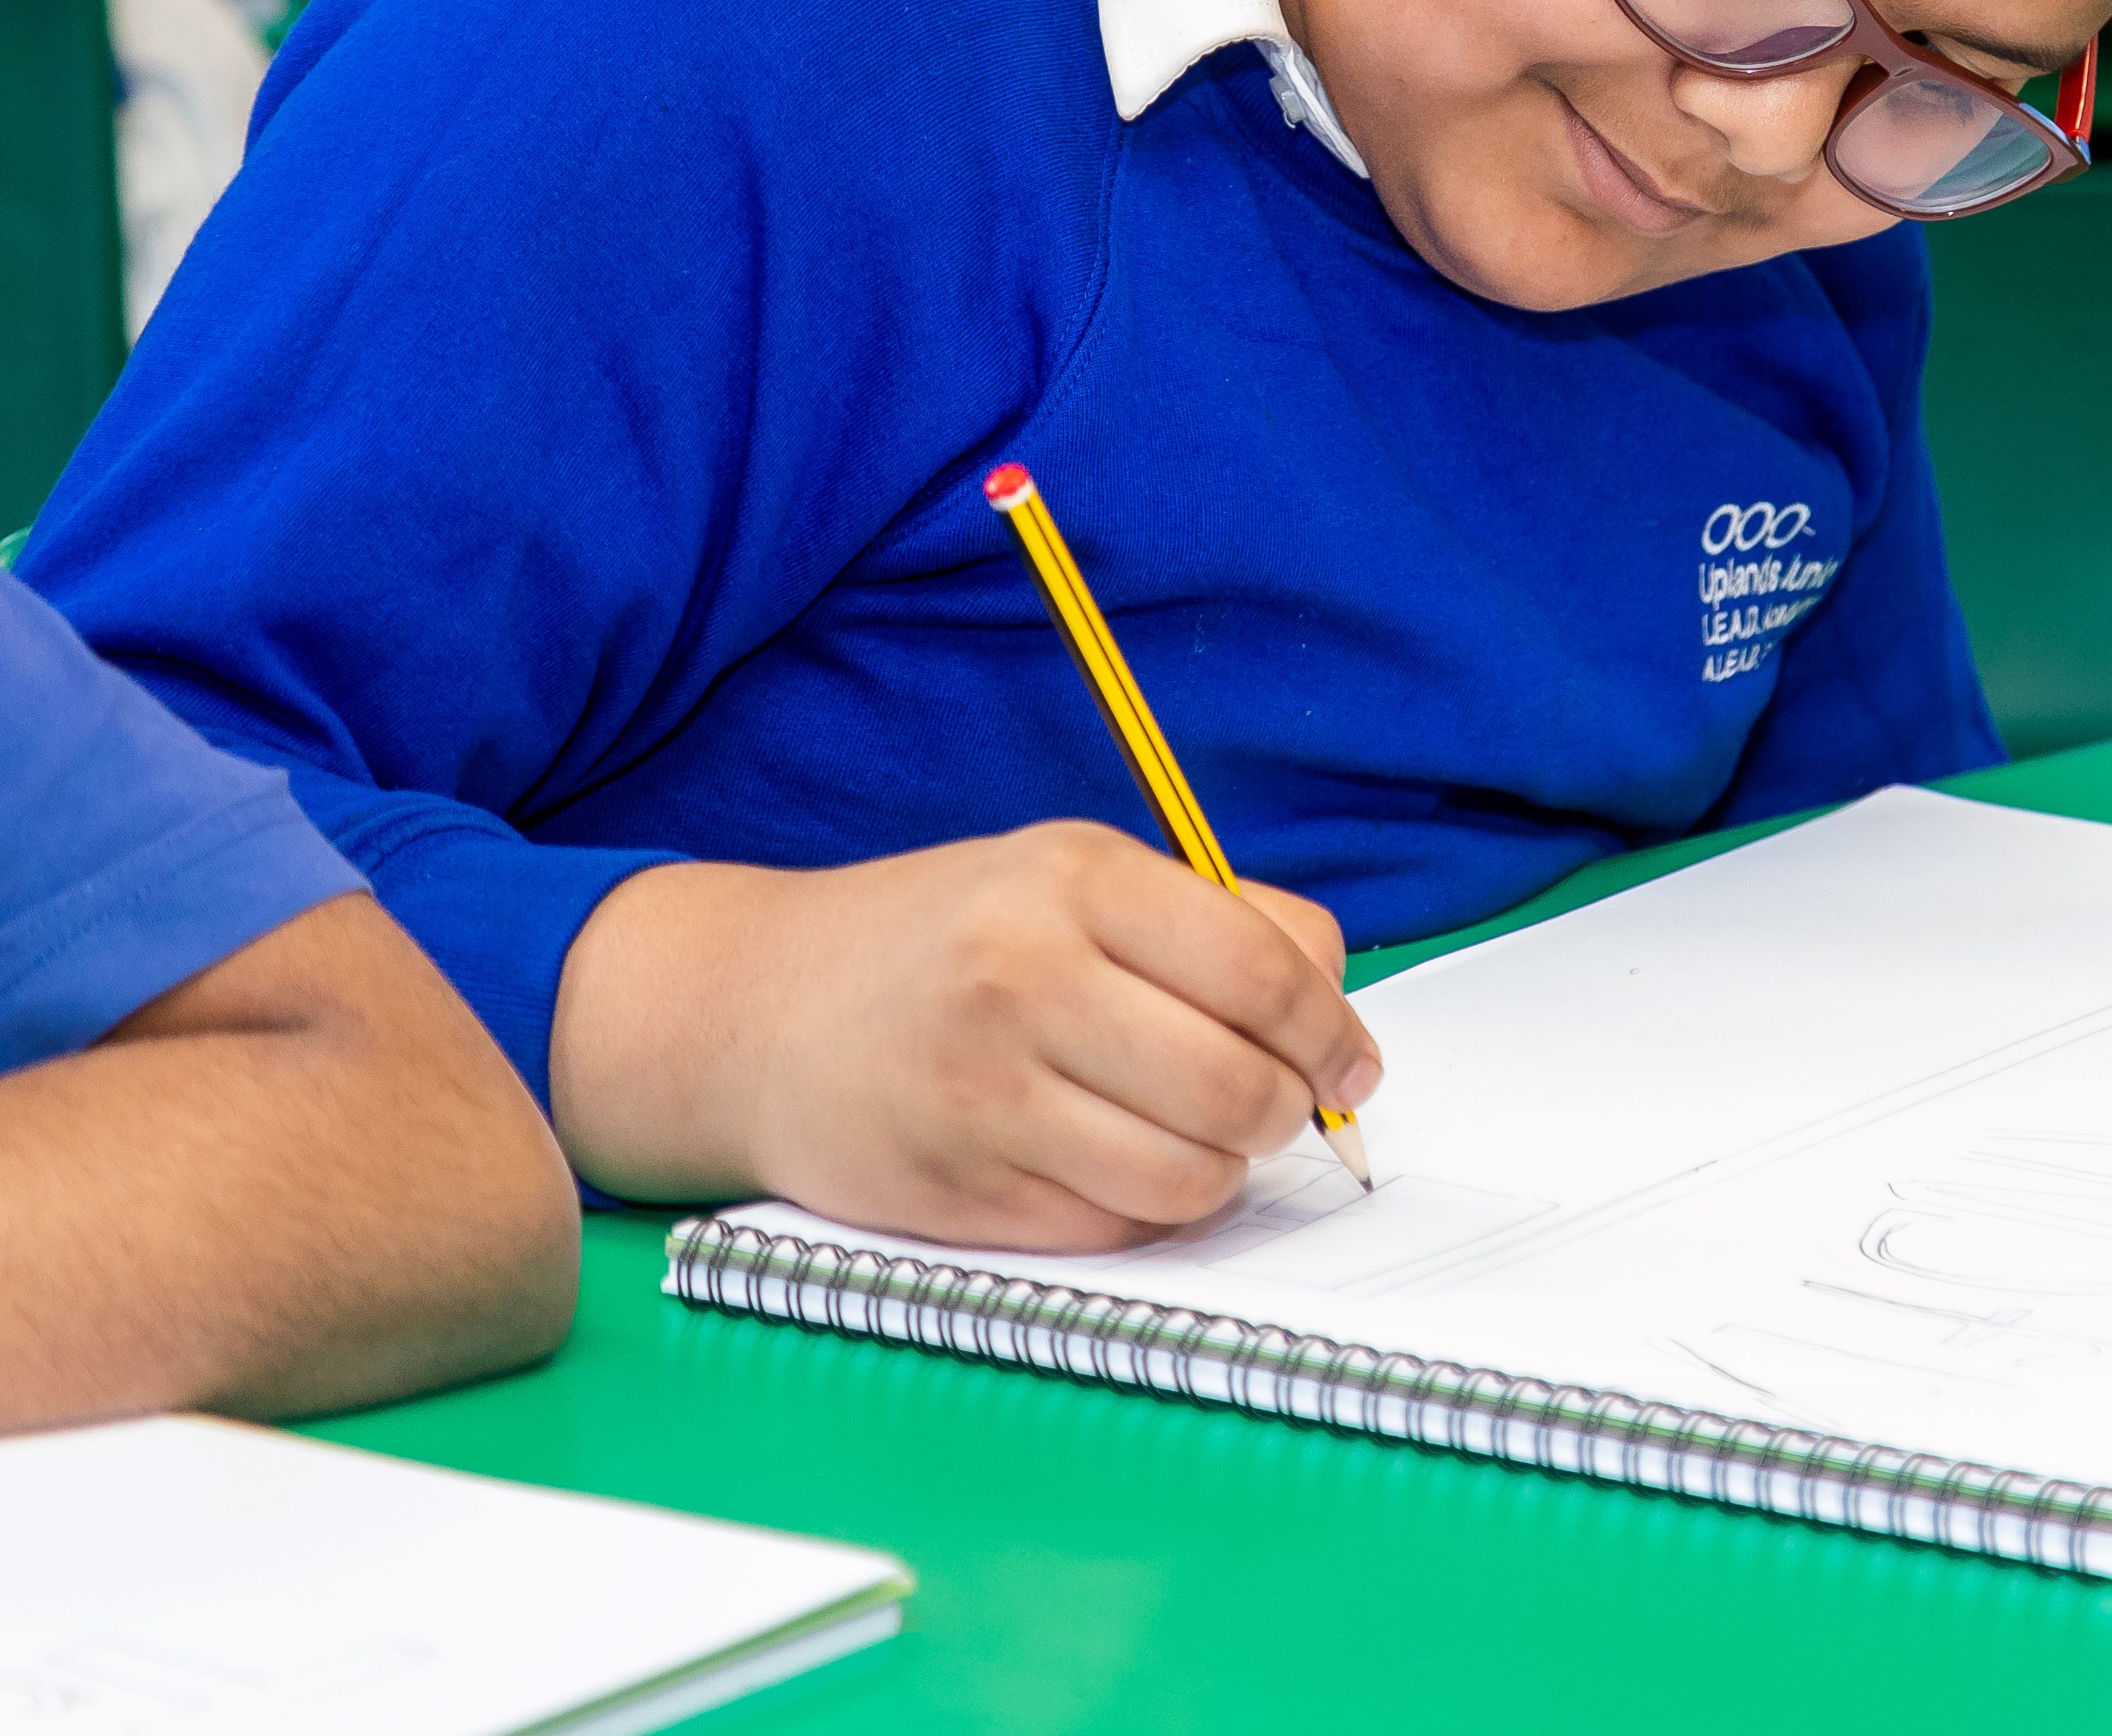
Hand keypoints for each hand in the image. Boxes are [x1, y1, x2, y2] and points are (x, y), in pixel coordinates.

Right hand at [556, 827, 1381, 1250]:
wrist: (759, 1012)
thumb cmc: (948, 940)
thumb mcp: (1075, 879)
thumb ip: (1222, 926)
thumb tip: (1339, 1014)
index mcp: (1073, 880)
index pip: (1263, 971)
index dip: (1334, 1033)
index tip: (1352, 1065)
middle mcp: (1024, 979)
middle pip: (1236, 1088)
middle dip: (1284, 1113)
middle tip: (1275, 1107)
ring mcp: (984, 1094)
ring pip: (1187, 1179)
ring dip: (1217, 1172)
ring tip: (1187, 1134)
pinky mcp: (956, 1193)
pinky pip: (1112, 1232)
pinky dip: (1138, 1211)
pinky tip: (1107, 1163)